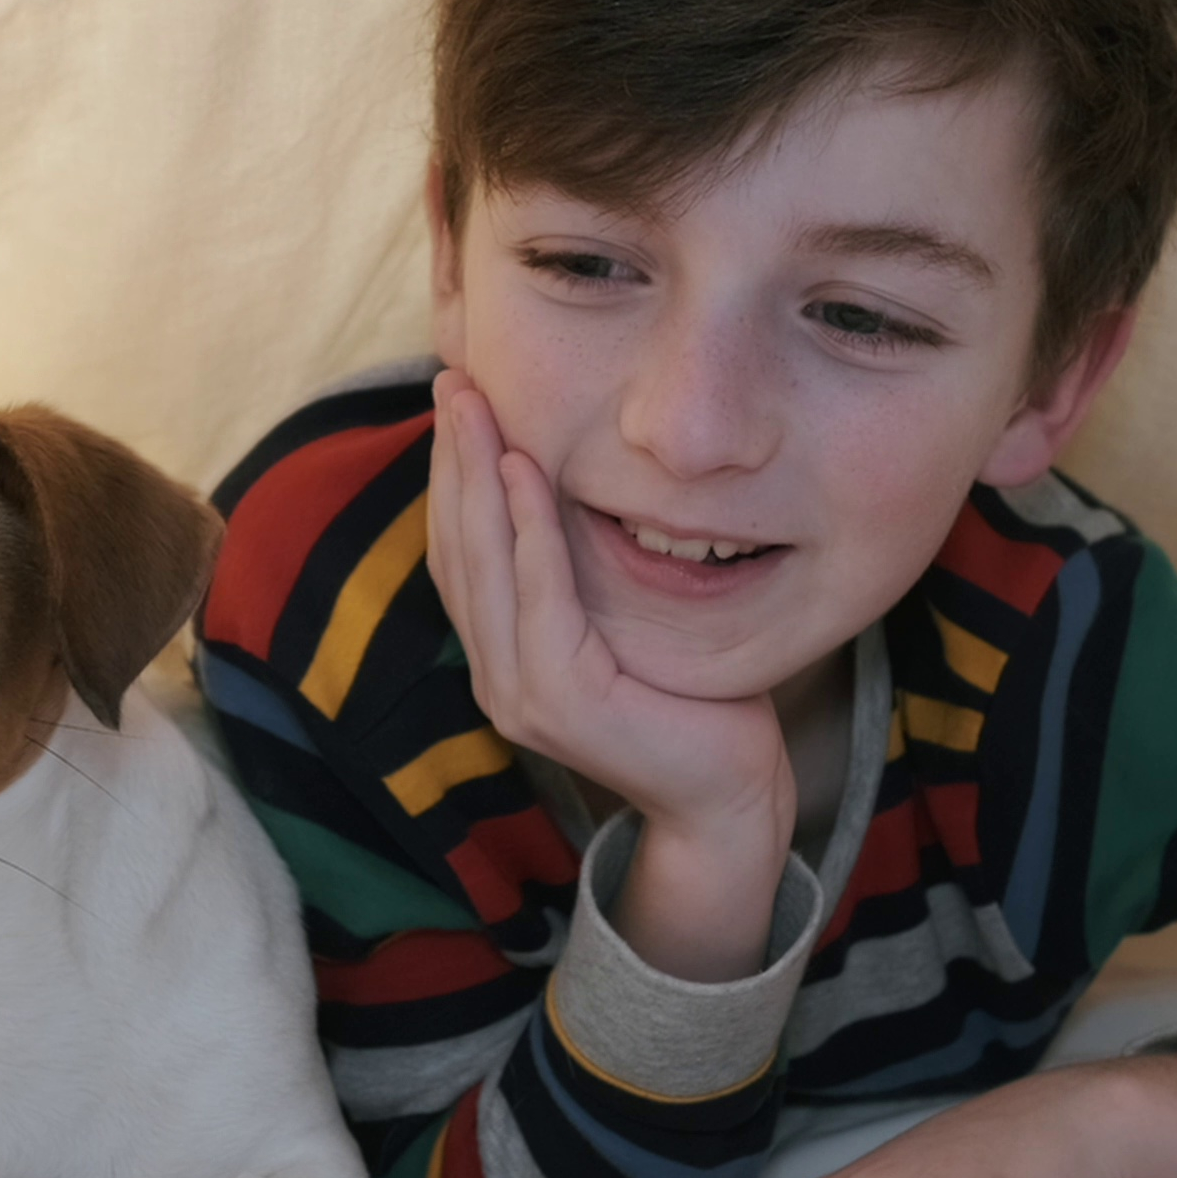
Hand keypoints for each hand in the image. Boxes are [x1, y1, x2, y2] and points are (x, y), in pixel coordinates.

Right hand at [425, 369, 791, 978]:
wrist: (726, 797)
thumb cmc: (690, 705)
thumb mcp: (626, 623)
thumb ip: (588, 574)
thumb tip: (575, 487)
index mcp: (504, 657)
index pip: (460, 550)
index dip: (450, 474)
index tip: (459, 400)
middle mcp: (496, 676)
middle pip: (456, 547)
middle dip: (451, 459)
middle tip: (454, 380)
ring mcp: (520, 694)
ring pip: (483, 564)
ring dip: (474, 478)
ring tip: (474, 407)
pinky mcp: (561, 702)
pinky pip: (538, 597)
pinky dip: (528, 530)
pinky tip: (525, 470)